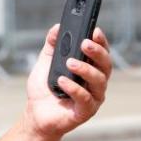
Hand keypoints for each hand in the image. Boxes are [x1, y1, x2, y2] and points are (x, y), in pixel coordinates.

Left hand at [24, 24, 111, 140]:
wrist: (35, 113)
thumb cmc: (44, 88)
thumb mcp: (45, 62)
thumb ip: (52, 45)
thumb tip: (57, 27)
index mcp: (90, 69)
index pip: (101, 53)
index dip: (101, 42)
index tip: (94, 30)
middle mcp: (96, 83)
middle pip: (105, 65)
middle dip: (97, 52)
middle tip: (84, 43)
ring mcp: (93, 98)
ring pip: (99, 81)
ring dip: (85, 69)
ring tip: (69, 63)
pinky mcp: (85, 112)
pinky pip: (85, 99)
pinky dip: (74, 88)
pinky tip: (62, 81)